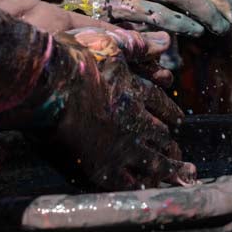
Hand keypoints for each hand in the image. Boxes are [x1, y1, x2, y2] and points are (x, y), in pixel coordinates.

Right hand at [51, 33, 195, 189]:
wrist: (50, 86)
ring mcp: (121, 145)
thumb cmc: (73, 61)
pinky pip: (128, 182)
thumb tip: (167, 41)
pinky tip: (146, 190)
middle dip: (170, 143)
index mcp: (132, 91)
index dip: (168, 111)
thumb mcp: (108, 42)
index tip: (178, 120)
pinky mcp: (103, 166)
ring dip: (169, 168)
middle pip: (159, 134)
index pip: (157, 102)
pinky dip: (140, 185)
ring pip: (153, 161)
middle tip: (178, 151)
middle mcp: (133, 119)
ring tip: (181, 174)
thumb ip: (136, 43)